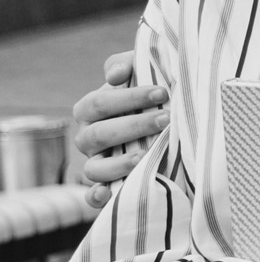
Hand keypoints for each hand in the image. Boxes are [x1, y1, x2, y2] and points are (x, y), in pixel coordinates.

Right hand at [73, 51, 165, 208]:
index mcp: (91, 109)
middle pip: (99, 134)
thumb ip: (127, 64)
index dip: (129, 97)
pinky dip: (97, 197)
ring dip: (120, 163)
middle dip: (133, 126)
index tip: (163, 92)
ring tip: (146, 155)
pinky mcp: (107, 185)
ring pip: (94, 167)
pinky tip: (107, 194)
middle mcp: (88, 137)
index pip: (101, 103)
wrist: (170, 120)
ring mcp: (96, 163)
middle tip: (166, 120)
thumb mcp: (142, 73)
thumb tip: (114, 75)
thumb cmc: (152, 94)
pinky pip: (93, 196)